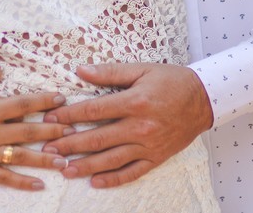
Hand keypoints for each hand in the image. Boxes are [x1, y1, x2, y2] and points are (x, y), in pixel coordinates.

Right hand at [0, 67, 73, 190]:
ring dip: (45, 159)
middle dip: (53, 130)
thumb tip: (0, 70)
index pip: (21, 104)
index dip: (43, 101)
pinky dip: (23, 182)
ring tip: (66, 160)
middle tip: (74, 129)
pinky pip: (4, 178)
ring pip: (21, 157)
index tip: (61, 98)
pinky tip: (39, 185)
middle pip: (28, 132)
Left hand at [39, 63, 213, 188]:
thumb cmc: (171, 81)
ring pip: (111, 159)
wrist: (204, 99)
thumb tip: (81, 70)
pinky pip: (132, 172)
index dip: (70, 115)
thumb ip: (110, 72)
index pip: (94, 110)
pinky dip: (113, 179)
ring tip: (64, 170)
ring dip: (86, 165)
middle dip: (70, 144)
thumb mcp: (142, 70)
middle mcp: (140, 127)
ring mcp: (148, 145)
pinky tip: (95, 182)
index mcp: (134, 102)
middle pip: (98, 138)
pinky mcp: (156, 158)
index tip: (51, 119)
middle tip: (48, 149)